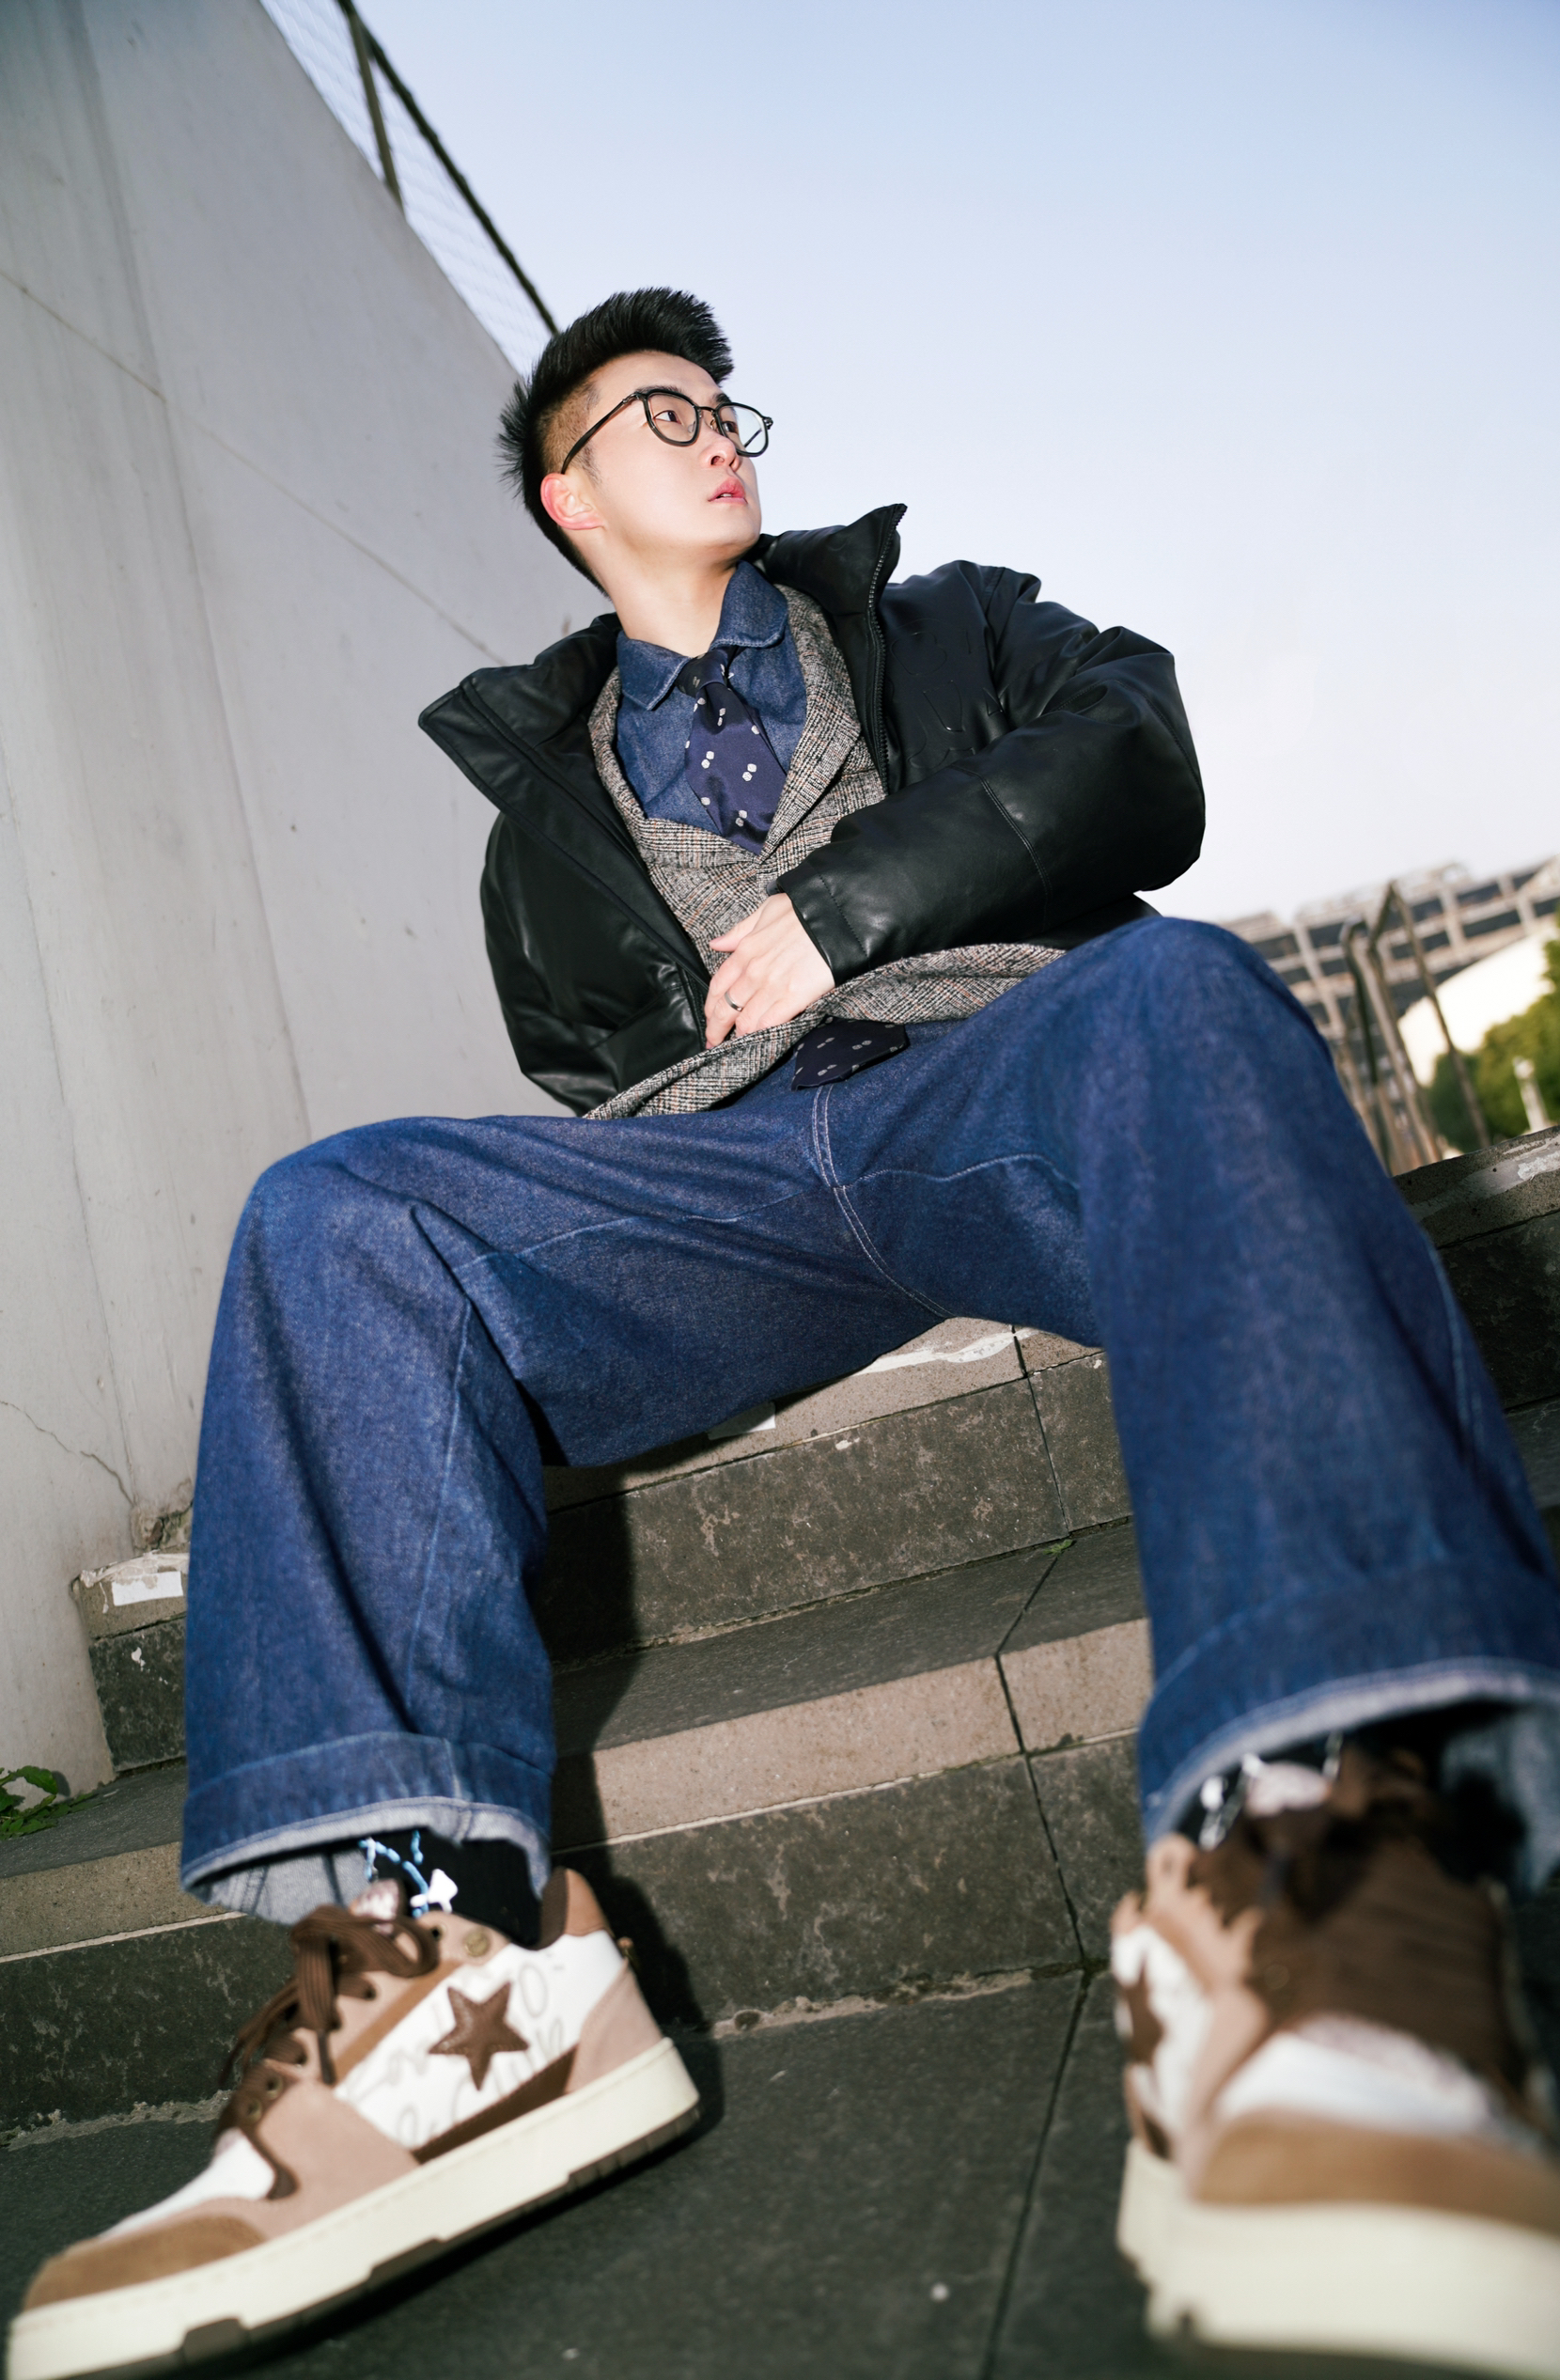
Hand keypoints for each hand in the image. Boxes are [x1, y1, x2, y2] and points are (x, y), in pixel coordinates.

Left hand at [705, 894, 833, 1044]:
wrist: (838, 916)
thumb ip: (740, 930)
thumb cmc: (806, 910)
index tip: (709, 1017)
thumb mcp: (767, 910)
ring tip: (734, 1045)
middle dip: (716, 1028)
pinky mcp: (793, 998)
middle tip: (713, 1041)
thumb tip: (717, 944)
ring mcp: (772, 986)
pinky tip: (756, 1040)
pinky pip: (768, 1023)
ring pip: (744, 1021)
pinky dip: (759, 1035)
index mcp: (746, 950)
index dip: (710, 1006)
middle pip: (726, 1008)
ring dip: (737, 1035)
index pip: (718, 985)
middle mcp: (753, 971)